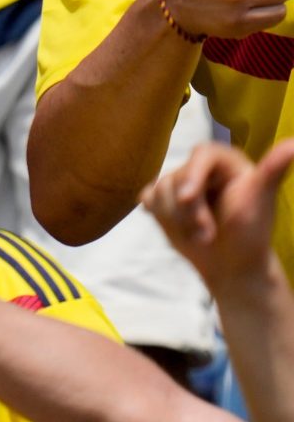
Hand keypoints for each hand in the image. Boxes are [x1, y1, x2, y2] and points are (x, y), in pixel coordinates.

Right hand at [143, 139, 293, 298]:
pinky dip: (161, 217)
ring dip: (177, 220)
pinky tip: (180, 229)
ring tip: (200, 237)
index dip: (193, 174)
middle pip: (178, 176)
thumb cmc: (251, 233)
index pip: (202, 154)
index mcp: (226, 162)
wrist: (232, 267)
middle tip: (207, 235)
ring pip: (160, 189)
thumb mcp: (262, 199)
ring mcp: (180, 184)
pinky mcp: (163, 199)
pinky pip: (148, 198)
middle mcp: (202, 169)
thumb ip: (273, 169)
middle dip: (190, 212)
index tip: (190, 199)